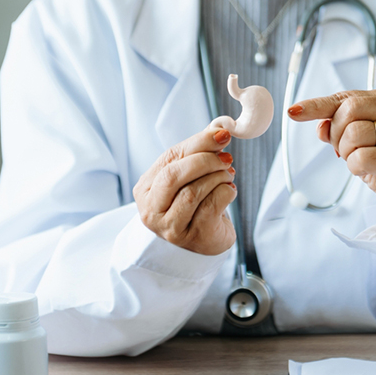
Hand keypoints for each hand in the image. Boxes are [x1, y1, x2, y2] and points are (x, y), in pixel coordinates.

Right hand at [132, 128, 236, 254]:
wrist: (200, 245)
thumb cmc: (193, 206)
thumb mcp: (188, 177)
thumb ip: (198, 153)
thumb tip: (218, 129)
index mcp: (146, 189)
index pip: (169, 158)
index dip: (198, 143)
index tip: (221, 134)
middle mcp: (152, 210)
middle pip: (174, 176)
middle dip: (205, 161)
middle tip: (226, 158)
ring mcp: (171, 227)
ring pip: (193, 192)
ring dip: (217, 177)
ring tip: (228, 174)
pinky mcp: (194, 237)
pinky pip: (211, 206)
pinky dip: (226, 192)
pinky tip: (229, 190)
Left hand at [288, 89, 375, 235]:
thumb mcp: (359, 145)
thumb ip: (339, 130)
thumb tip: (319, 126)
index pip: (346, 97)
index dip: (317, 105)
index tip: (294, 111)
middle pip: (348, 110)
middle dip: (337, 135)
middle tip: (348, 152)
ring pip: (353, 134)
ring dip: (348, 154)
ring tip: (365, 163)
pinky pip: (361, 158)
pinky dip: (357, 169)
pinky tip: (375, 172)